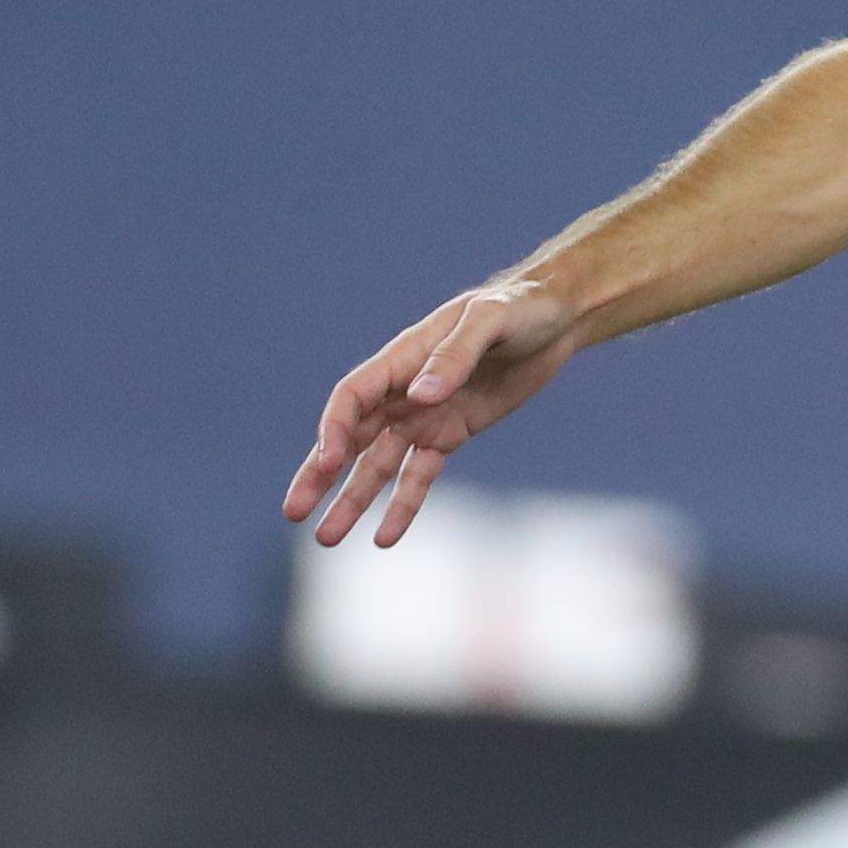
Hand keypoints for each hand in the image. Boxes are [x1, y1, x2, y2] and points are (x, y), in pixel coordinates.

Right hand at [283, 276, 586, 545]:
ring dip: (353, 500)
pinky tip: (385, 538)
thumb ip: (454, 356)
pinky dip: (403, 505)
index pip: (352, 399)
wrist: (554, 320)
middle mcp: (403, 392)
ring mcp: (424, 417)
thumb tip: (420, 395)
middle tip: (293, 511)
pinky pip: (419, 476)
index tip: (330, 462)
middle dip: (320, 475)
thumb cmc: (518, 309)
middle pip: (350, 439)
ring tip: (327, 538)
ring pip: (377, 466)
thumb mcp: (488, 322)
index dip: (334, 430)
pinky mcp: (451, 435)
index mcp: (402, 359)